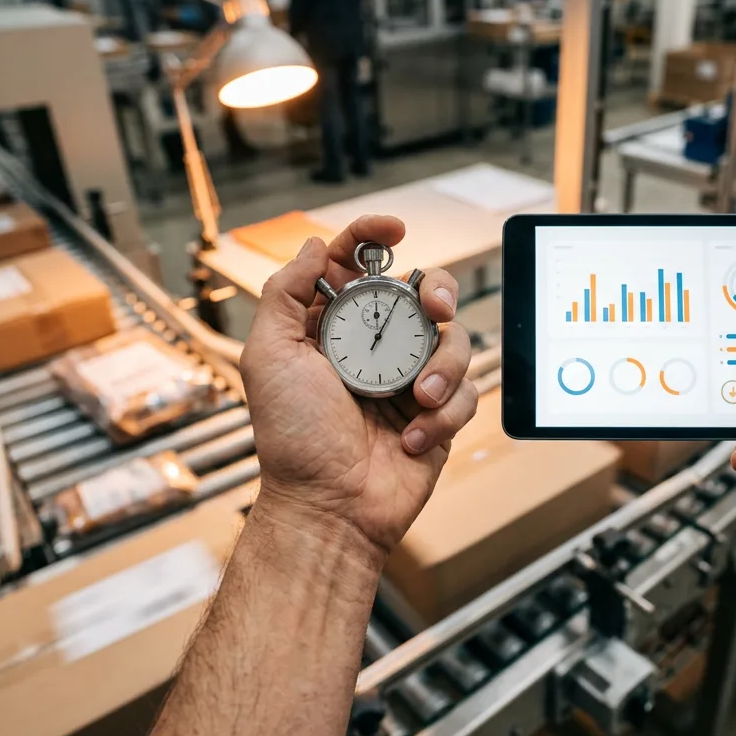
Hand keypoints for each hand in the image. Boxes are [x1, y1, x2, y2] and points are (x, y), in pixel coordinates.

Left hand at [240, 215, 477, 562]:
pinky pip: (466, 392)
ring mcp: (410, 380)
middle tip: (434, 307)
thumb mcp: (269, 356)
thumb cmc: (293, 438)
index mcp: (332, 327)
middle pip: (423, 290)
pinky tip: (411, 440)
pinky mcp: (439, 414)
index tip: (395, 227)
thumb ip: (285, 294)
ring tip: (417, 401)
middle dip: (438, 290)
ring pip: (454, 339)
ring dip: (442, 368)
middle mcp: (375, 347)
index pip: (356, 265)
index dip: (373, 235)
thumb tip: (312, 246)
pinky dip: (444, 414)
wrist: (330, 508)